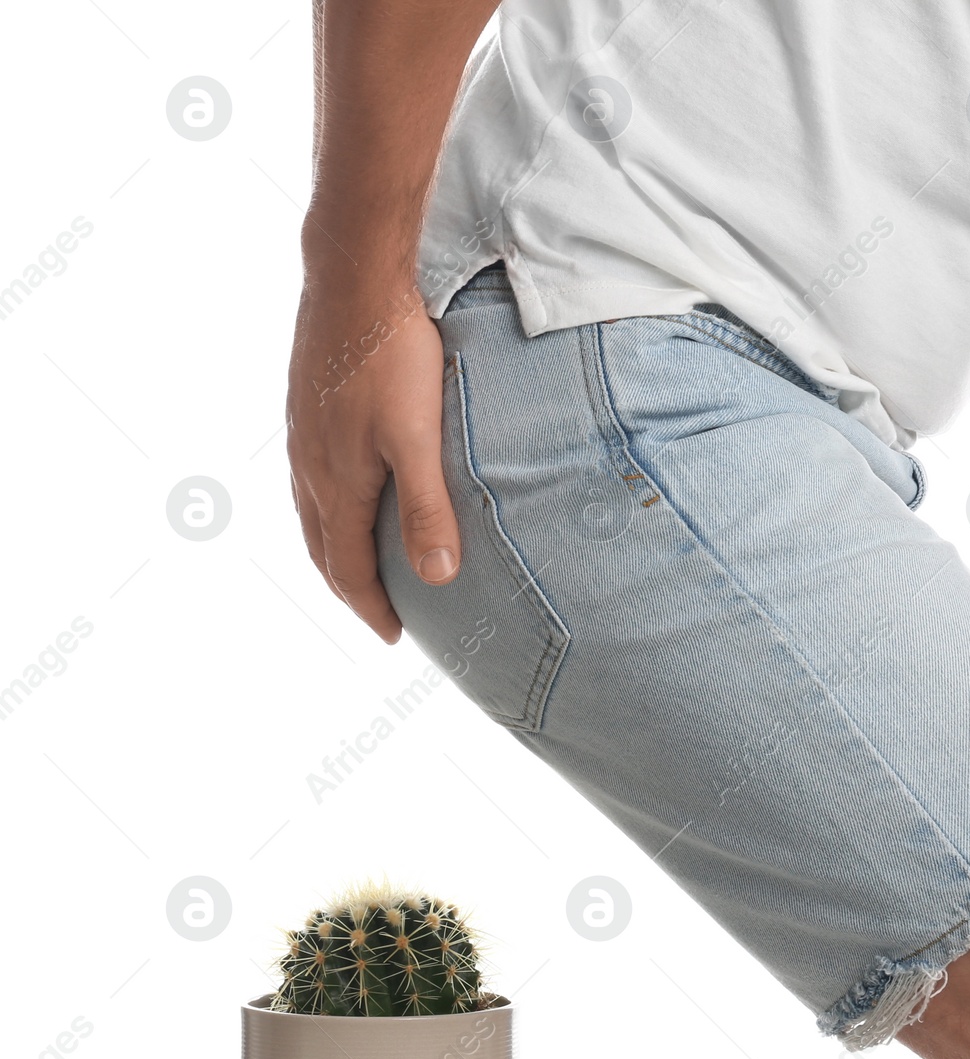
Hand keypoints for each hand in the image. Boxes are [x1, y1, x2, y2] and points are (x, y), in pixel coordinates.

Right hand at [285, 264, 459, 642]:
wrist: (352, 279)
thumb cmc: (391, 356)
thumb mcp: (418, 438)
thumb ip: (427, 508)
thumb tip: (436, 577)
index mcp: (335, 485)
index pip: (348, 569)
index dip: (371, 608)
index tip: (394, 636)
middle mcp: (308, 467)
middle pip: (323, 549)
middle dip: (350, 588)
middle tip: (378, 614)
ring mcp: (302, 437)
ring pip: (313, 515)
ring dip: (337, 551)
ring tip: (362, 568)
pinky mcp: (306, 408)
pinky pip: (311, 480)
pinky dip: (329, 511)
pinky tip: (348, 496)